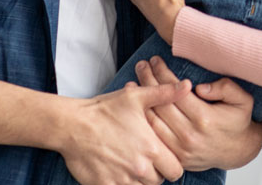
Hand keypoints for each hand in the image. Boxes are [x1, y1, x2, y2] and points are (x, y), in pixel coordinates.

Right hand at [60, 80, 190, 184]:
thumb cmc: (106, 110)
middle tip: (146, 158)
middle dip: (156, 172)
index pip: (176, 171)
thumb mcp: (137, 97)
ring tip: (132, 163)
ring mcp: (122, 180)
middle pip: (159, 182)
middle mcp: (139, 168)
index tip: (164, 156)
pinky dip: (122, 184)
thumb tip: (187, 87)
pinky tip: (117, 170)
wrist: (74, 125)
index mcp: (151, 148)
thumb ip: (165, 94)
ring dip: (140, 180)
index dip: (172, 164)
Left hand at [135, 57, 261, 171]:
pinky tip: (139, 108)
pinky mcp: (177, 158)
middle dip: (148, 81)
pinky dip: (145, 122)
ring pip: (154, 122)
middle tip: (141, 65)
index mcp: (204, 118)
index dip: (163, 74)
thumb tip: (200, 87)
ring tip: (134, 82)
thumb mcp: (242, 99)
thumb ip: (225, 87)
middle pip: (161, 104)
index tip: (155, 60)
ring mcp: (181, 149)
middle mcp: (190, 135)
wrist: (240, 150)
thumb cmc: (239, 120)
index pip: (176, 91)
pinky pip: (156, 138)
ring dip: (142, 101)